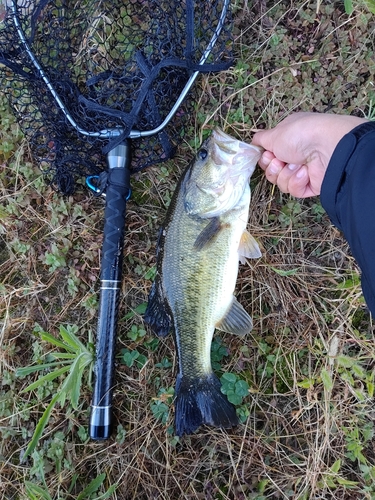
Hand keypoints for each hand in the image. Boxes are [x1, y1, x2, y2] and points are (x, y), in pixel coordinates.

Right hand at [252, 112, 366, 197]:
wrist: (326, 147)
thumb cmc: (300, 134)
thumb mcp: (274, 133)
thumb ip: (260, 139)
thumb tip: (254, 142)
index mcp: (287, 139)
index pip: (268, 155)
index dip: (265, 158)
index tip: (268, 154)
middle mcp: (295, 154)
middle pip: (272, 171)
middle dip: (273, 167)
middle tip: (280, 161)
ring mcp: (303, 170)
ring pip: (281, 182)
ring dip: (285, 174)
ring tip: (296, 165)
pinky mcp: (310, 185)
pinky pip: (294, 190)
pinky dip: (296, 181)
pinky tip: (304, 172)